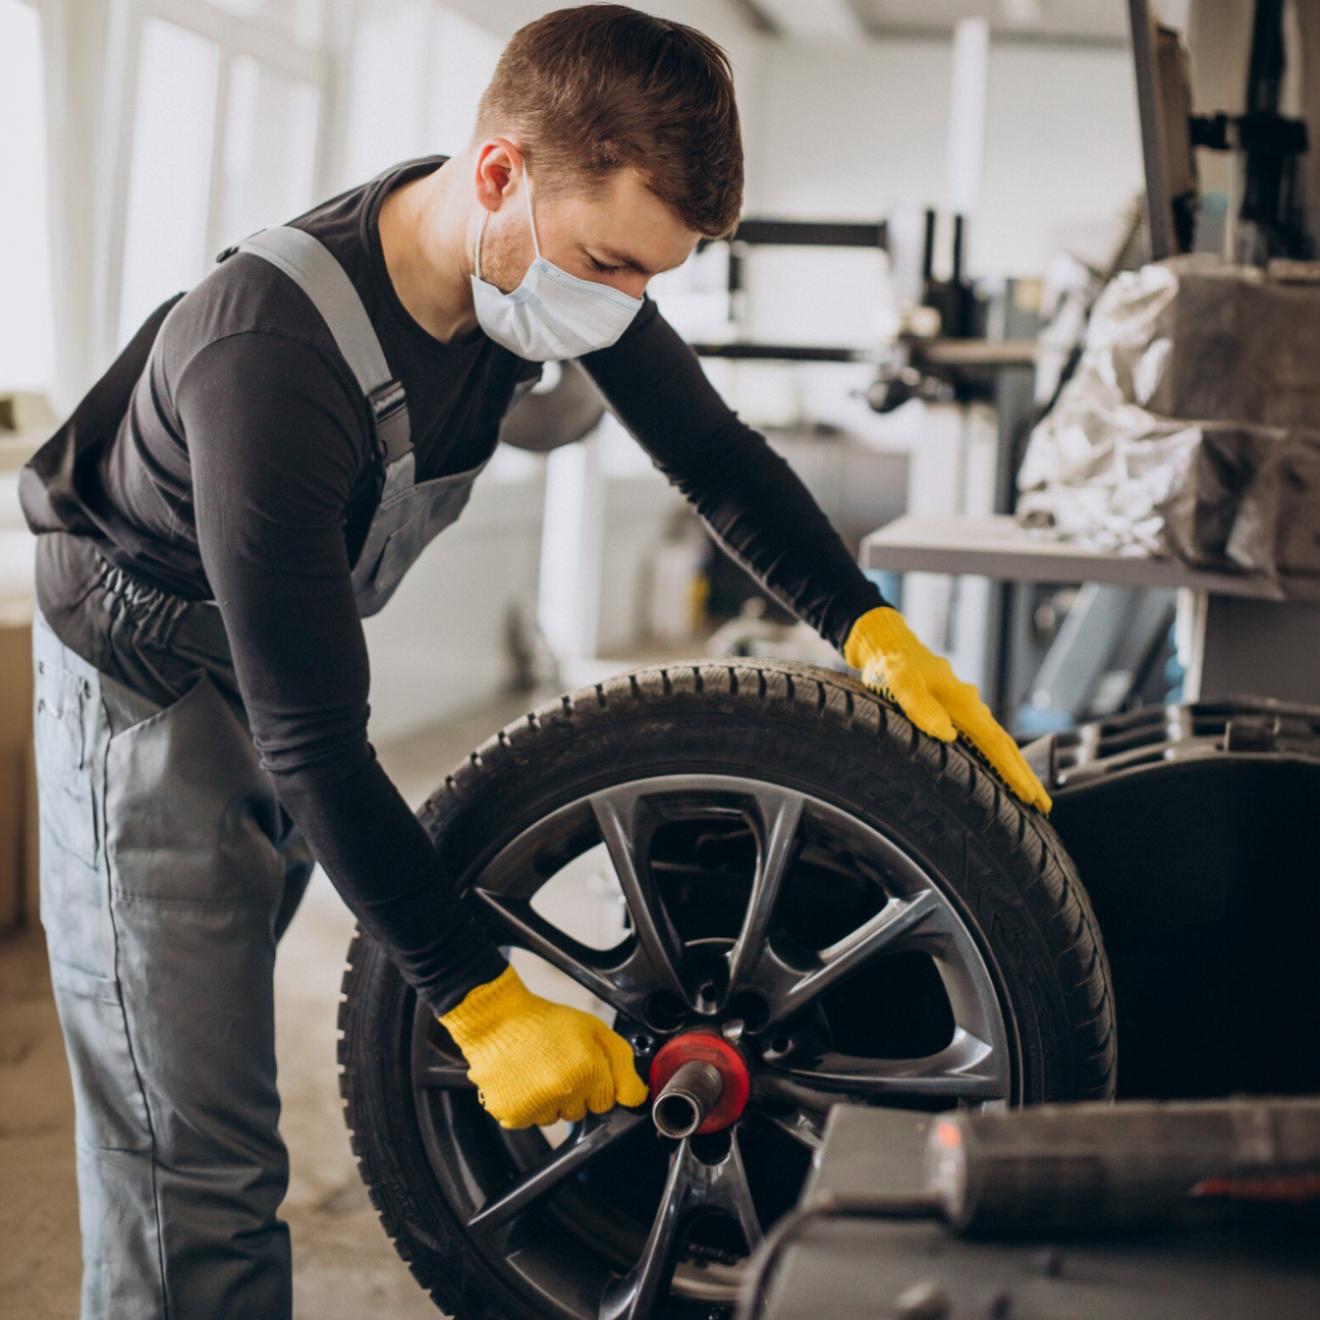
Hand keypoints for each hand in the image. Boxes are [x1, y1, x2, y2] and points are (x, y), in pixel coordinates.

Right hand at [437, 963, 649, 1127]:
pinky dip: (527, 1106)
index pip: (607, 1101)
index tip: (583, 1066)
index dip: (596, 1082)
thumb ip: (621, 1063)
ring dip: (550, 1101)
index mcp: (587, 1071)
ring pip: (555, 1118)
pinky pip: (529, 1120)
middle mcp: (563, 1092)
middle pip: (581, 1112)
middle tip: (558, 1064)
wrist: (497, 1019)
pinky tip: (523, 1080)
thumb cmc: (545, 1022)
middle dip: (575, 1092)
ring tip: (538, 1070)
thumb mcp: (594, 1029)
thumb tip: (635, 1097)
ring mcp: (536, 1105)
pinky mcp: (512, 1114)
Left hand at [843, 605, 1052, 812]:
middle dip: (1025, 776)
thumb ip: (920, 707)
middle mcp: (970, 706)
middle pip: (1005, 746)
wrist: (885, 642)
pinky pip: (983, 738)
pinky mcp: (954, 709)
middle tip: (1043, 807)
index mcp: (962, 703)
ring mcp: (964, 708)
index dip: (1014, 773)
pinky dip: (996, 757)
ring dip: (1013, 768)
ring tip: (1028, 794)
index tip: (1031, 798)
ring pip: (996, 742)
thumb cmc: (890, 664)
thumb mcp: (899, 682)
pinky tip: (998, 768)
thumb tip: (948, 735)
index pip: (996, 744)